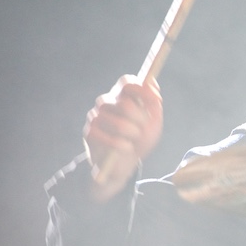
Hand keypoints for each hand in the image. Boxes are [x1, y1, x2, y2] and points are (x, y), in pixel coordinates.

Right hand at [83, 75, 162, 201]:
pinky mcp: (89, 132)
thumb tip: (152, 85)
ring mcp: (95, 116)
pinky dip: (120, 145)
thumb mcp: (154, 122)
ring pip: (118, 123)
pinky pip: (106, 137)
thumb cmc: (140, 138)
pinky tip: (126, 148)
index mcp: (122, 96)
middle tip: (143, 128)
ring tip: (134, 140)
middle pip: (125, 104)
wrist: (127, 162)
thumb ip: (154, 103)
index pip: (126, 82)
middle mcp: (106, 102)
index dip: (142, 90)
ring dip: (132, 134)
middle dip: (141, 119)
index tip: (156, 100)